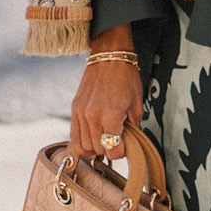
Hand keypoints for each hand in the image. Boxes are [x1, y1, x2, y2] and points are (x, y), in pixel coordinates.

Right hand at [69, 26, 143, 158]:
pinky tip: (93, 137)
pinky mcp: (74, 109)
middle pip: (98, 150)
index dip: (121, 153)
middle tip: (117, 142)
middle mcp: (93, 116)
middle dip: (109, 150)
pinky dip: (83, 141)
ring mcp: (81, 113)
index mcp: (111, 116)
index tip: (124, 148)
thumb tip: (128, 145)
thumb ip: (132, 129)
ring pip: (84, 146)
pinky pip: (74, 135)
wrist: (109, 57)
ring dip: (95, 148)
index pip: (113, 150)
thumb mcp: (137, 105)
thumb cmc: (126, 79)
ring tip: (105, 140)